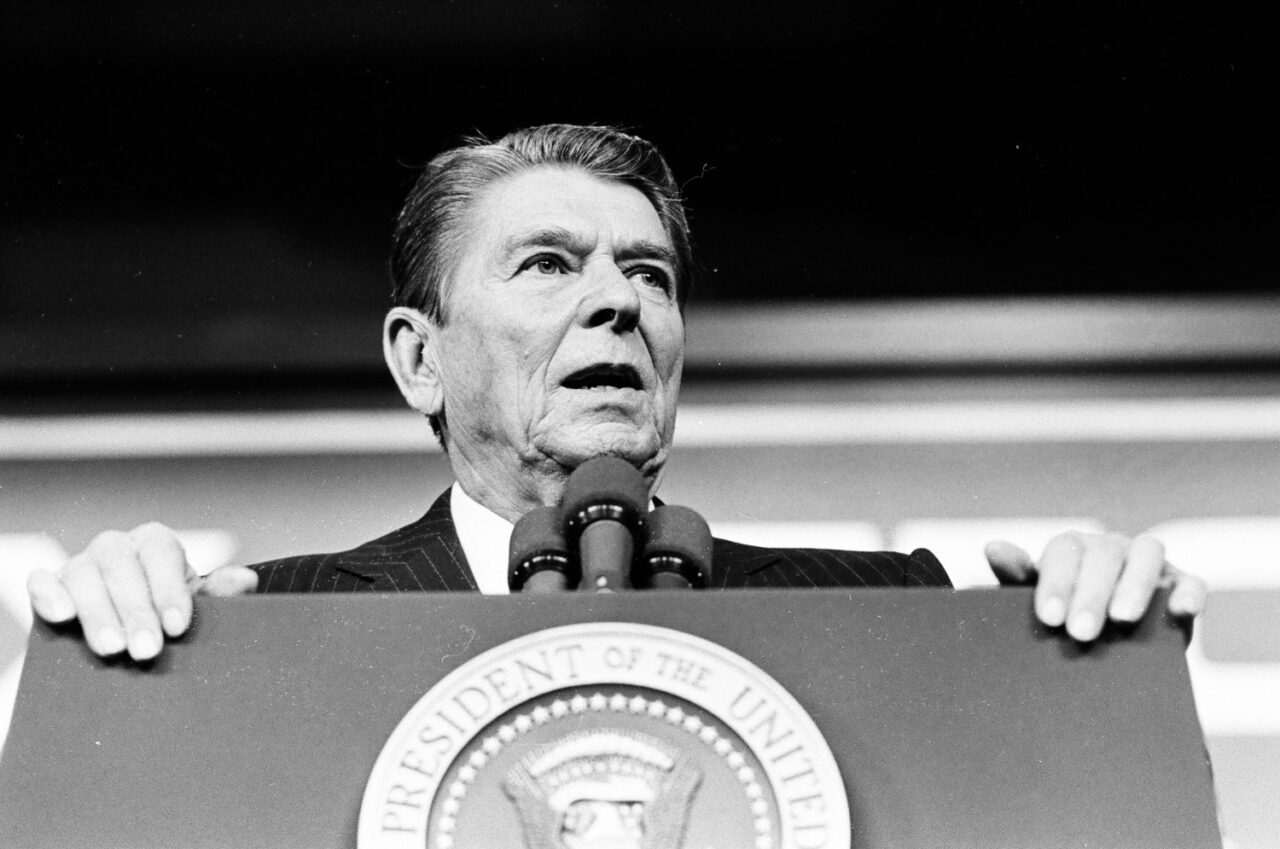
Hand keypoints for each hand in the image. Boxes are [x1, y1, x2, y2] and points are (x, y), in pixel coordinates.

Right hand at [26, 522, 257, 660]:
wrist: (133, 633)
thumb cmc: (169, 615)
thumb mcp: (197, 606)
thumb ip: (220, 595)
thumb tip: (244, 581)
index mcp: (157, 545)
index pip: (162, 553)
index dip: (169, 589)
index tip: (177, 626)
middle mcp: (118, 548)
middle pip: (122, 567)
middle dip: (135, 611)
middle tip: (146, 650)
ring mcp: (82, 565)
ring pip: (84, 576)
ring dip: (98, 613)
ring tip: (111, 649)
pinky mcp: (51, 587)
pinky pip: (43, 583)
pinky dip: (48, 594)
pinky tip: (61, 616)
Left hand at [984, 531, 1206, 641]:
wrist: (1106, 648)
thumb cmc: (1061, 617)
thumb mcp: (1033, 601)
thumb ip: (1016, 577)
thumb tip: (992, 548)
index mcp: (1071, 549)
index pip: (1062, 552)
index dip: (1055, 582)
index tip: (1048, 618)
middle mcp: (1109, 548)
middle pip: (1102, 555)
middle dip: (1090, 594)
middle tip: (1080, 632)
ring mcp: (1147, 563)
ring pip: (1147, 553)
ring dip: (1135, 584)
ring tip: (1123, 619)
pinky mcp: (1182, 585)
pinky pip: (1191, 581)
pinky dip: (1188, 592)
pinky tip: (1180, 611)